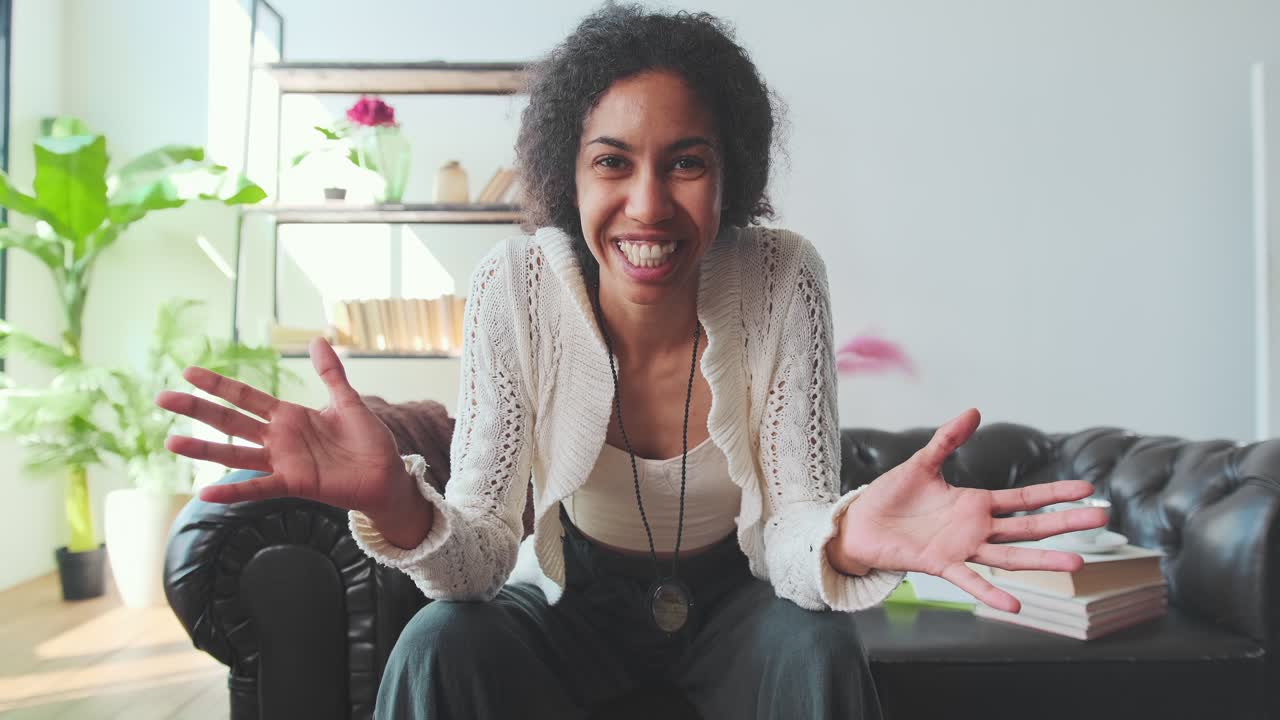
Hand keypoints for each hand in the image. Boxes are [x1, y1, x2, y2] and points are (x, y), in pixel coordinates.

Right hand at [154, 337, 412, 519]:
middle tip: (161, 398)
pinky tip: (205, 492)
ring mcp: (283, 462)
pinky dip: (233, 491)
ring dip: (203, 449)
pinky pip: (259, 487)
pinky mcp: (295, 483)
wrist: (386, 474)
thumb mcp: (348, 401)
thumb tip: (317, 339)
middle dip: (197, 409)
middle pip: (230, 420)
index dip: (218, 384)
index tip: (188, 371)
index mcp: (288, 416)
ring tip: (170, 442)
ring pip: (235, 453)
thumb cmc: (367, 441)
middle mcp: (278, 439)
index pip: (245, 396)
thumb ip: (330, 373)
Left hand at [828, 408, 1108, 612]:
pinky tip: (1015, 606)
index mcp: (975, 503)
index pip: (1025, 499)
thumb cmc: (890, 496)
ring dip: (1042, 560)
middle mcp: (975, 529)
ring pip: (1011, 557)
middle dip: (1064, 522)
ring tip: (1078, 562)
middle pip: (1029, 527)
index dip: (1055, 494)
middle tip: (1101, 519)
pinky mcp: (940, 565)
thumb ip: (948, 439)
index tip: (1087, 490)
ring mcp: (962, 549)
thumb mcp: (921, 463)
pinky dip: (991, 594)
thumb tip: (975, 410)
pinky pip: (971, 581)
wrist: (860, 524)